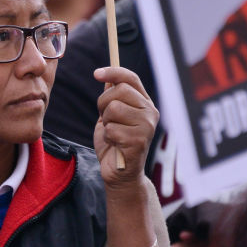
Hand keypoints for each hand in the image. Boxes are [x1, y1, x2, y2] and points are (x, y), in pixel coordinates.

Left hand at [92, 66, 158, 188]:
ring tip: (112, 133)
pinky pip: (111, 129)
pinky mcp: (139, 141)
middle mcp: (150, 113)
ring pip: (114, 109)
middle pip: (119, 91)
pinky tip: (115, 145)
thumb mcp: (112, 116)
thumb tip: (106, 76)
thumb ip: (113, 97)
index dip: (113, 72)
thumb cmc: (115, 143)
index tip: (96, 73)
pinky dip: (107, 137)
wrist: (119, 174)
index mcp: (145, 103)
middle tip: (106, 118)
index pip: (131, 79)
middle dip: (103, 103)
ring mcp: (147, 127)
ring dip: (106, 122)